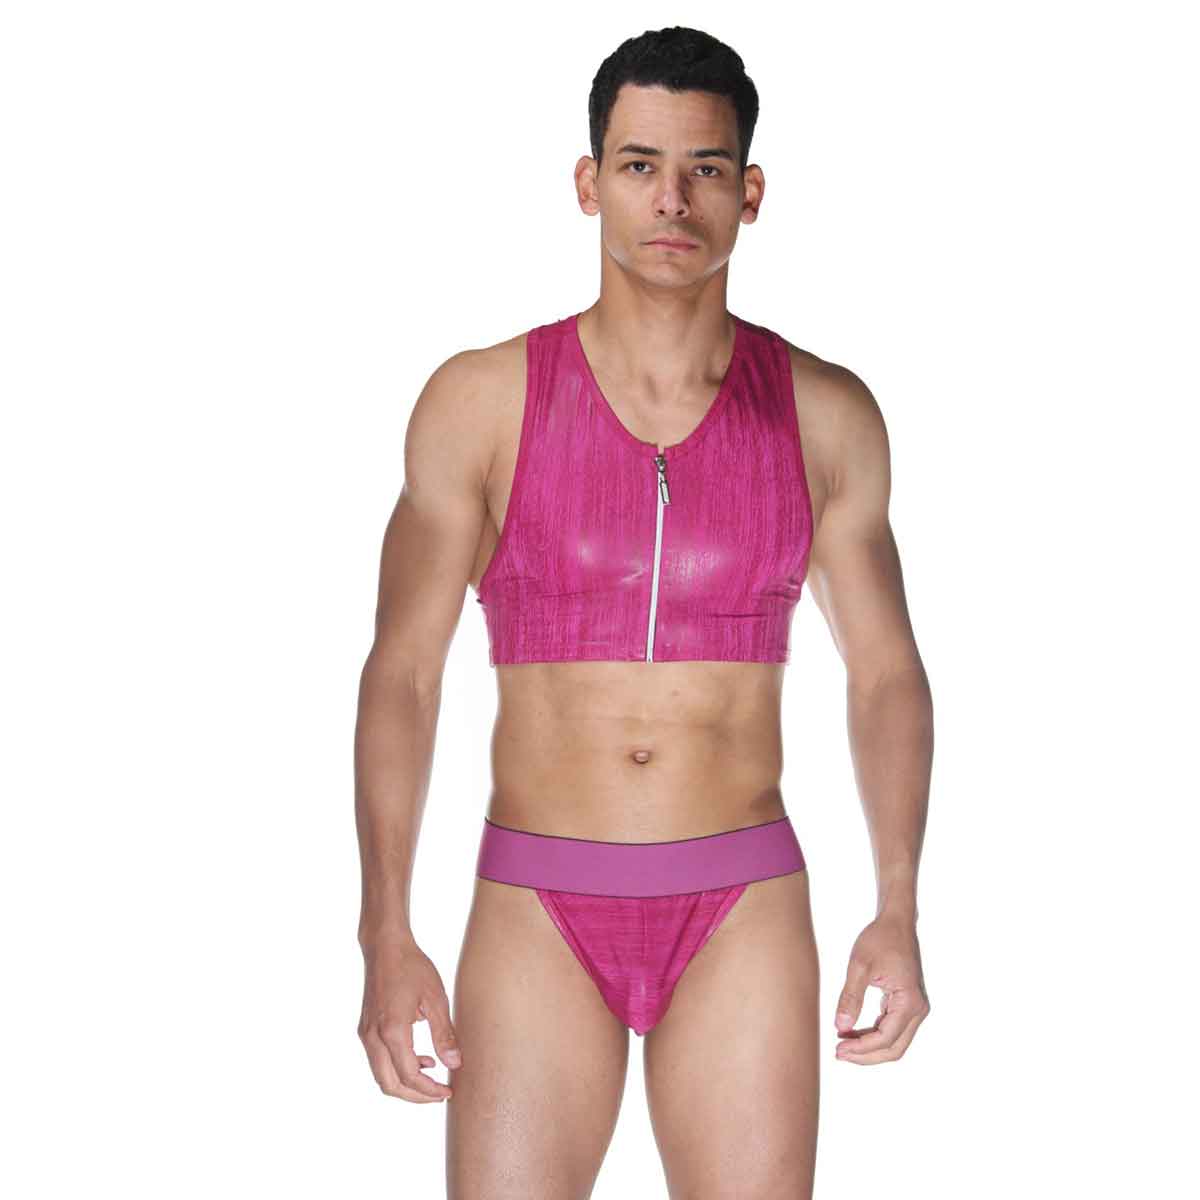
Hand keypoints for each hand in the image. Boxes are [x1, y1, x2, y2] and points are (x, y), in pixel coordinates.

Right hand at [358, 937, 461, 1101]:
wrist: (385, 946)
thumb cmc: (412, 967)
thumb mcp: (435, 999)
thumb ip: (444, 1034)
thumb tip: (454, 1064)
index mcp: (392, 1031)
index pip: (409, 1076)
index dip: (429, 1090)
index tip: (448, 1092)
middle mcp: (373, 1037)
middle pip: (390, 1085)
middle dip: (416, 1095)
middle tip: (439, 1094)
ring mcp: (365, 1034)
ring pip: (381, 1075)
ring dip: (405, 1083)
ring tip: (433, 1076)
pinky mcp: (365, 1029)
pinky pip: (378, 1060)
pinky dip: (397, 1068)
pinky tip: (420, 1058)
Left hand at [833, 912, 929, 1064]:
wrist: (896, 922)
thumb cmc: (880, 939)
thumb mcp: (860, 965)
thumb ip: (850, 997)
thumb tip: (840, 1027)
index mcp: (909, 1001)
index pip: (886, 1038)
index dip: (861, 1049)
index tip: (838, 1048)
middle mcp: (918, 1009)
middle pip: (894, 1048)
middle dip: (866, 1055)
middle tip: (839, 1053)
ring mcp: (915, 1008)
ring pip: (895, 1042)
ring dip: (869, 1048)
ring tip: (842, 1045)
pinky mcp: (907, 1004)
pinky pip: (893, 1029)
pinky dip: (873, 1035)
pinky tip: (852, 1033)